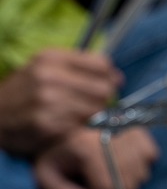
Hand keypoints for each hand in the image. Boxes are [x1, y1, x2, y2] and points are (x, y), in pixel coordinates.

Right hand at [0, 49, 122, 155]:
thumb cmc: (27, 93)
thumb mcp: (46, 69)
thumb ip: (81, 69)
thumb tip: (118, 77)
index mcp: (51, 58)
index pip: (102, 65)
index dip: (109, 77)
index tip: (107, 85)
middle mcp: (49, 76)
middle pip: (103, 89)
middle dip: (103, 100)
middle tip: (91, 106)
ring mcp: (48, 101)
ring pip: (96, 111)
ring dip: (92, 117)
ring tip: (77, 118)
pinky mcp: (48, 125)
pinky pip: (82, 128)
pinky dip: (81, 130)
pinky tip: (69, 128)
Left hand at [34, 127, 159, 188]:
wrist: (63, 125)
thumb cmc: (57, 158)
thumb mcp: (47, 179)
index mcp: (85, 148)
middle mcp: (111, 136)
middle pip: (129, 186)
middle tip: (98, 180)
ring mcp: (131, 132)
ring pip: (142, 175)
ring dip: (128, 179)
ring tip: (109, 168)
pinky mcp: (142, 130)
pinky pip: (151, 159)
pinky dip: (139, 163)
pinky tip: (122, 158)